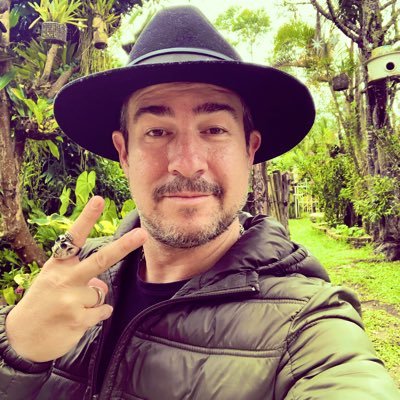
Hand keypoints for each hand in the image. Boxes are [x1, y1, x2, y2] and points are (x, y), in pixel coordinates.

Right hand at [5, 196, 146, 362]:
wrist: (21, 337)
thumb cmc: (42, 302)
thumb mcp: (53, 281)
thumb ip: (78, 275)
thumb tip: (102, 284)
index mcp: (58, 265)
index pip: (74, 237)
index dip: (88, 218)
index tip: (100, 200)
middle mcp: (65, 278)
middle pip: (101, 260)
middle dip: (124, 246)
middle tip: (142, 234)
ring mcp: (71, 299)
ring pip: (101, 292)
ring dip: (92, 301)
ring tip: (71, 308)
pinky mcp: (78, 319)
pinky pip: (103, 311)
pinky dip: (97, 314)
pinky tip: (78, 319)